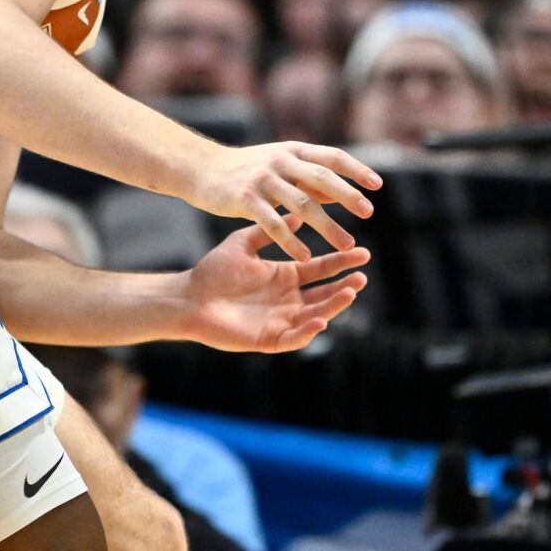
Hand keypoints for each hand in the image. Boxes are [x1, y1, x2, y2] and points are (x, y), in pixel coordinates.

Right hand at [185, 140, 380, 261]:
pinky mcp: (245, 199)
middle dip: (347, 195)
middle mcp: (280, 162)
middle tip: (369, 213)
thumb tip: (345, 193)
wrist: (200, 167)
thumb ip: (309, 179)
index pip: (331, 157)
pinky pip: (274, 223)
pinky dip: (291, 241)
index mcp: (292, 151)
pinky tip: (305, 256)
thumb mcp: (278, 166)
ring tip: (347, 245)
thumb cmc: (244, 169)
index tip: (377, 186)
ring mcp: (262, 180)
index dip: (355, 170)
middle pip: (321, 177)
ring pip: (302, 204)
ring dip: (328, 226)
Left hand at [185, 214, 368, 351]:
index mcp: (284, 277)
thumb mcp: (243, 245)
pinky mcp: (269, 339)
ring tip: (350, 293)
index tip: (362, 252)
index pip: (319, 269)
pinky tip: (320, 319)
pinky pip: (294, 337)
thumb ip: (269, 230)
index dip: (340, 262)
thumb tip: (296, 211)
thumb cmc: (213, 271)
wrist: (188, 296)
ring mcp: (281, 320)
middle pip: (324, 293)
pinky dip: (308, 330)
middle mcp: (288, 299)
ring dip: (333, 306)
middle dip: (345, 285)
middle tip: (363, 275)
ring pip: (315, 315)